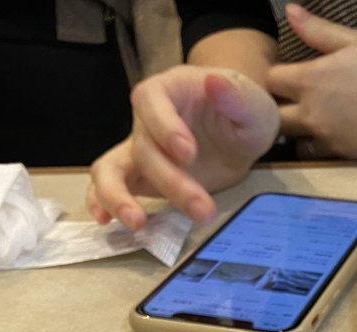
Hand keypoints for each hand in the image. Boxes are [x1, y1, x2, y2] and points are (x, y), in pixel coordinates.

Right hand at [88, 67, 279, 228]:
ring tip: (137, 223)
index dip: (163, 126)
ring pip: (110, 168)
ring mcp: (139, 149)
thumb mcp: (253, 104)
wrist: (241, 133)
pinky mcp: (140, 177)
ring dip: (118, 196)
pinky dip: (103, 202)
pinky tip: (107, 221)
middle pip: (143, 148)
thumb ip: (237, 97)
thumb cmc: (244, 111)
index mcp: (170, 90)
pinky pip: (111, 186)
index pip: (151, 99)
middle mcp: (146, 119)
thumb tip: (214, 82)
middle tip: (202, 209)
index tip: (188, 153)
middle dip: (170, 181)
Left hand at [266, 4, 356, 160]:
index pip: (270, 81)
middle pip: (275, 118)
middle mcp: (314, 114)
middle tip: (296, 100)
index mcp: (312, 80)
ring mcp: (330, 140)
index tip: (289, 74)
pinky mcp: (347, 158)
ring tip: (319, 118)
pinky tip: (341, 132)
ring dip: (301, 132)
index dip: (277, 76)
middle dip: (280, 108)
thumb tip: (291, 13)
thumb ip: (319, 31)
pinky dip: (324, 145)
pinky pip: (322, 155)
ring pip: (297, 142)